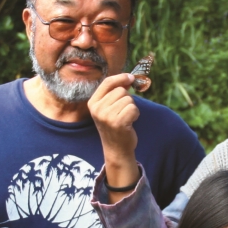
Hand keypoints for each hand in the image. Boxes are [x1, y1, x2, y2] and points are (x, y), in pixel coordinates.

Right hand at [89, 73, 140, 190]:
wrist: (116, 149)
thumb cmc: (115, 126)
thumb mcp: (108, 108)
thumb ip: (115, 93)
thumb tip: (129, 77)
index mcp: (93, 103)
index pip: (107, 82)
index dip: (121, 77)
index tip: (131, 77)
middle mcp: (97, 109)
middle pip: (121, 90)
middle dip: (127, 99)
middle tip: (122, 113)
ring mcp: (107, 116)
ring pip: (128, 99)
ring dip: (131, 108)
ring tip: (125, 119)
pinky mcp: (118, 123)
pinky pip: (133, 108)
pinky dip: (135, 114)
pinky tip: (129, 123)